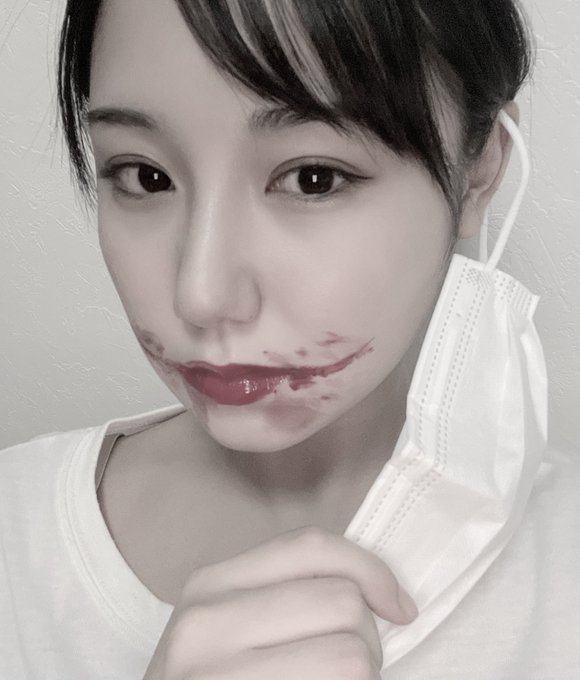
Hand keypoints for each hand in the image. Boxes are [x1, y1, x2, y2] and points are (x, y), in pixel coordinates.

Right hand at [143, 525, 417, 678]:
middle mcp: (205, 621)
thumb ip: (286, 598)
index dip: (371, 569)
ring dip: (364, 677)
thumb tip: (385, 597)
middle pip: (341, 602)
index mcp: (211, 584)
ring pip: (351, 656)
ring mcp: (215, 674)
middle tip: (350, 670)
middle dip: (367, 640)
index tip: (399, 607)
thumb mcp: (231, 629)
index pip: (311, 547)